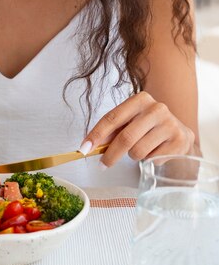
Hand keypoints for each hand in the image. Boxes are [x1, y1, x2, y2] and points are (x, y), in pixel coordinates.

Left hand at [79, 91, 194, 167]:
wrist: (179, 131)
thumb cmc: (148, 126)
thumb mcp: (131, 121)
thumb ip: (113, 130)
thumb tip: (91, 145)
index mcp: (140, 99)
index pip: (112, 118)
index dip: (96, 134)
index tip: (84, 148)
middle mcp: (156, 109)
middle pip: (125, 137)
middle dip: (111, 155)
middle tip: (102, 165)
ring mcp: (170, 124)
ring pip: (138, 151)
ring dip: (133, 156)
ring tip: (141, 149)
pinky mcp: (179, 141)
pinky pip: (153, 159)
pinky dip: (149, 161)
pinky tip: (155, 152)